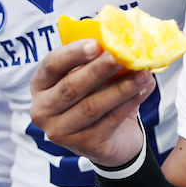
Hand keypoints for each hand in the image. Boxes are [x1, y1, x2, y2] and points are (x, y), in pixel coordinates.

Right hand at [30, 39, 150, 167]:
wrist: (113, 138)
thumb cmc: (98, 96)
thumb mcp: (93, 76)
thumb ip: (99, 59)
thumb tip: (123, 41)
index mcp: (40, 85)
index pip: (51, 65)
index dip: (73, 53)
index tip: (96, 44)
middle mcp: (43, 110)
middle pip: (71, 87)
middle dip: (100, 69)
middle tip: (124, 56)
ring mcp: (61, 132)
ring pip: (92, 105)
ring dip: (121, 87)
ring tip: (143, 74)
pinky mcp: (85, 145)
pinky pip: (110, 120)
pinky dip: (130, 102)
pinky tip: (145, 89)